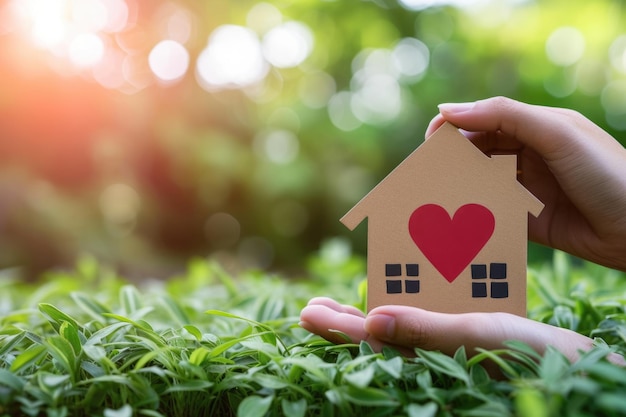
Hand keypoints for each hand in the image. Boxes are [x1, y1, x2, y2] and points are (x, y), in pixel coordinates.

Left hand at [299, 297, 623, 364]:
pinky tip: (400, 296)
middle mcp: (429, 358)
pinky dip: (407, 306)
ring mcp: (445, 351)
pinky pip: (426, 322)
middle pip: (375, 338)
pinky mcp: (463, 341)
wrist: (582, 368)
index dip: (335, 328)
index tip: (306, 311)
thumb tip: (371, 321)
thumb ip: (425, 330)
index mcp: (426, 359)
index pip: (368, 344)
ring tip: (344, 304)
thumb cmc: (535, 355)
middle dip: (342, 323)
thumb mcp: (478, 335)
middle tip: (312, 307)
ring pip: (397, 330)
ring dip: (369, 314)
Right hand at [426, 97, 625, 270]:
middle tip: (429, 172)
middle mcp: (530, 155)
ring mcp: (529, 188)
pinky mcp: (528, 220)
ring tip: (438, 196)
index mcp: (538, 127)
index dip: (455, 126)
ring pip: (482, 182)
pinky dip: (475, 215)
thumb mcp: (557, 134)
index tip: (430, 140)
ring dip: (460, 187)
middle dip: (453, 158)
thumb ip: (504, 115)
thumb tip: (447, 110)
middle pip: (479, 151)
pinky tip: (459, 220)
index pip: (485, 119)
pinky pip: (493, 213)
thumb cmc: (608, 174)